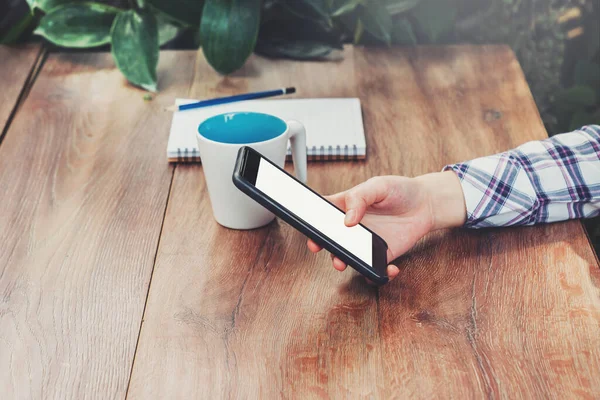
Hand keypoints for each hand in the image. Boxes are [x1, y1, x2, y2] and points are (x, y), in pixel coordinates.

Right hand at [307, 171, 465, 281]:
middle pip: (329, 238)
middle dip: (320, 244)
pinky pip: (373, 270)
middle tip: (318, 246)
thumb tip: (347, 220)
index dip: (311, 221)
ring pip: (346, 257)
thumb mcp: (378, 186)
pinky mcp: (380, 256)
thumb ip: (360, 198)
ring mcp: (364, 243)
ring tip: (343, 261)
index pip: (321, 214)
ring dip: (341, 261)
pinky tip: (389, 268)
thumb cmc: (399, 190)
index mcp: (345, 206)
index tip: (308, 226)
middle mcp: (351, 227)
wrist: (425, 204)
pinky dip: (377, 274)